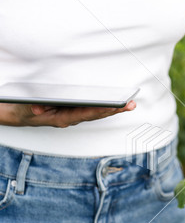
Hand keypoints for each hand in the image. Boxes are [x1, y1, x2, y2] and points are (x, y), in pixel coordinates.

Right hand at [0, 101, 135, 127]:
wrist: (15, 113)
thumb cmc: (21, 109)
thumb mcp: (25, 107)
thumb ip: (33, 108)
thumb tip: (40, 108)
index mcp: (62, 118)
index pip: (86, 114)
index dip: (101, 110)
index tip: (115, 107)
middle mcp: (70, 118)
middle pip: (96, 114)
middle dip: (114, 110)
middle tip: (131, 104)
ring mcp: (71, 115)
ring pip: (96, 112)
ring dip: (113, 109)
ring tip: (129, 104)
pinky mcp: (71, 111)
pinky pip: (91, 110)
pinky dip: (104, 106)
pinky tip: (115, 104)